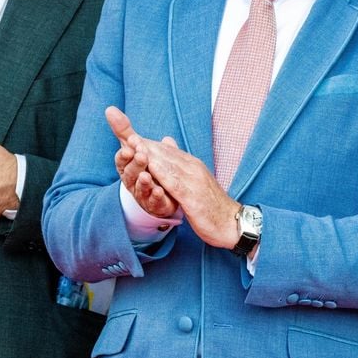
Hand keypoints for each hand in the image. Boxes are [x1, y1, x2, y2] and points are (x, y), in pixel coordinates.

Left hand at [106, 107, 238, 248]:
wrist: (232, 223)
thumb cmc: (212, 205)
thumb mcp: (195, 182)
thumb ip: (179, 164)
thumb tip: (166, 140)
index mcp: (192, 164)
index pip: (166, 150)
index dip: (147, 143)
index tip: (128, 134)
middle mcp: (193, 168)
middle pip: (165, 153)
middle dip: (144, 144)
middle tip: (125, 133)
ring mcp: (194, 181)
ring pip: (168, 164)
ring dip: (150, 154)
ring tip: (133, 145)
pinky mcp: (194, 197)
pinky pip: (176, 183)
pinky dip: (163, 174)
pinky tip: (150, 169)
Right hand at [107, 107, 179, 218]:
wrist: (159, 191)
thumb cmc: (145, 165)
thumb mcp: (135, 147)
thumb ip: (124, 130)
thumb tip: (109, 108)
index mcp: (127, 167)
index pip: (122, 159)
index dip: (125, 152)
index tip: (131, 142)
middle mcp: (132, 181)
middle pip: (130, 173)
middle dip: (135, 164)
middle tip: (141, 154)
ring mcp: (143, 195)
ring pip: (141, 189)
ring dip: (144, 182)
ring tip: (146, 176)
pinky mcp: (156, 205)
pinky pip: (155, 202)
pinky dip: (156, 197)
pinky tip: (160, 191)